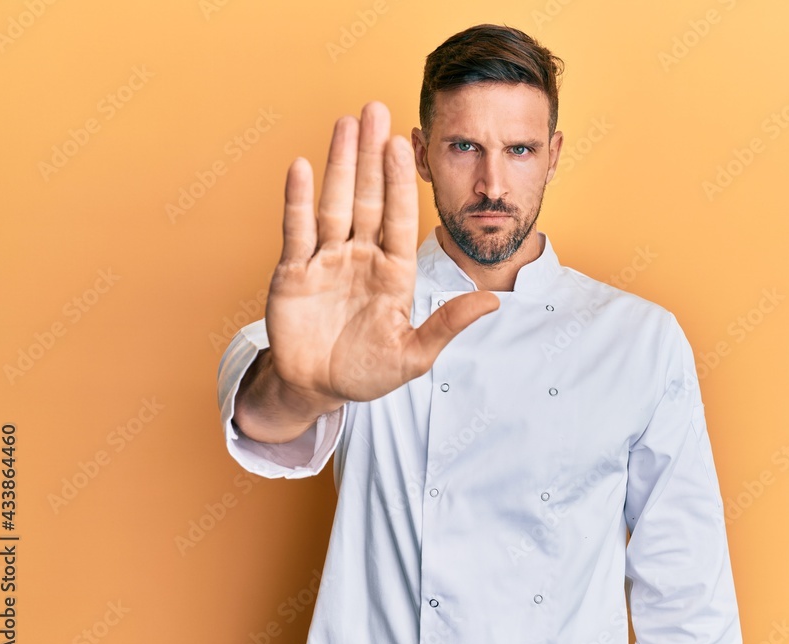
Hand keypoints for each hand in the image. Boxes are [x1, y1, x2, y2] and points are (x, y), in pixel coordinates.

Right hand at [263, 101, 499, 415]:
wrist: (318, 389)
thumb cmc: (368, 373)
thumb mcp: (413, 355)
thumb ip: (448, 325)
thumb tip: (494, 301)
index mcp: (394, 271)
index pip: (400, 217)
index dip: (400, 181)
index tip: (402, 142)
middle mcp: (361, 256)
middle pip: (368, 197)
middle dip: (370, 155)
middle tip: (375, 109)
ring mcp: (326, 260)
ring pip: (334, 203)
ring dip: (338, 164)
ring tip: (344, 123)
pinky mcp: (294, 271)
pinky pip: (297, 229)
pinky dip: (298, 199)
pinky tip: (302, 166)